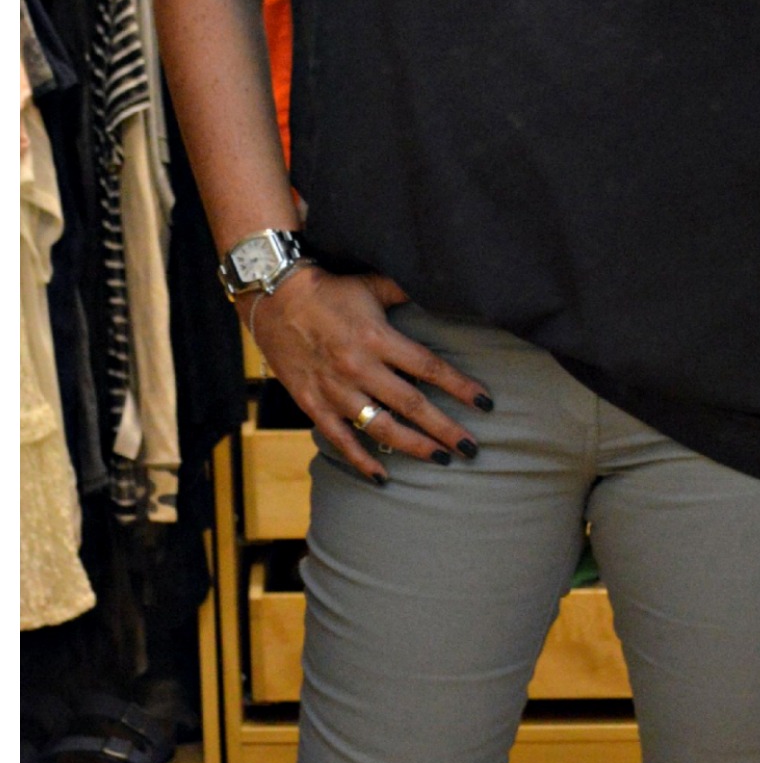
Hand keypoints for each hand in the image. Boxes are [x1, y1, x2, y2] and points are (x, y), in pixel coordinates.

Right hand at [247, 267, 489, 481]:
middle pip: (411, 405)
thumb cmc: (328, 290)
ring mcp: (334, 389)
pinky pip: (339, 438)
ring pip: (380, 427)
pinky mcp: (312, 403)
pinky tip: (383, 477)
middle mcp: (358, 368)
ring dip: (412, 446)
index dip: (460, 387)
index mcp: (376, 339)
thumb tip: (443, 293)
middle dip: (444, 429)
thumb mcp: (371, 284)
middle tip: (471, 448)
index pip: (428, 368)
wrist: (271, 298)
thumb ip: (406, 293)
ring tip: (441, 460)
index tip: (485, 403)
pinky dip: (360, 460)